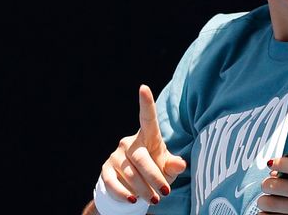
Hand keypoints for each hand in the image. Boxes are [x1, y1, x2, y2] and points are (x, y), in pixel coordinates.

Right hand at [99, 84, 186, 204]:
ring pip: (129, 172)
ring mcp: (116, 155)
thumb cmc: (157, 171)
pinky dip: (123, 193)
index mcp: (148, 137)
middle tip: (164, 193)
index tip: (144, 88)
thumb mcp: (168, 168)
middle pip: (141, 158)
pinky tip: (132, 200)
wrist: (135, 188)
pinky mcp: (106, 170)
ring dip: (142, 189)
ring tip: (154, 199)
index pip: (147, 118)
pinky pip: (113, 182)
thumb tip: (181, 164)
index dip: (146, 103)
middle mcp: (130, 142)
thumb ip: (174, 166)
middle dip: (154, 177)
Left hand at [257, 157, 287, 214]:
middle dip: (267, 184)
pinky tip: (271, 212)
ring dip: (264, 201)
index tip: (271, 163)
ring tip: (269, 201)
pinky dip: (265, 214)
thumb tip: (272, 173)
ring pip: (269, 203)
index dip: (281, 163)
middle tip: (268, 185)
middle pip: (276, 186)